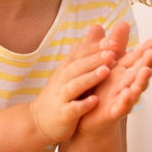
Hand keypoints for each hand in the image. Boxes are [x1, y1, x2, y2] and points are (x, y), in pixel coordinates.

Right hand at [29, 27, 116, 142]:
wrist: (38, 121)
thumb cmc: (58, 95)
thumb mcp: (69, 73)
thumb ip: (84, 53)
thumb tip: (97, 29)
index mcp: (66, 69)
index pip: (80, 54)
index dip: (96, 48)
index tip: (112, 41)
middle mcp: (62, 80)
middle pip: (79, 66)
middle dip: (96, 59)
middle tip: (113, 52)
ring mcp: (62, 97)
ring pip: (76, 85)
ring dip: (91, 78)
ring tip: (106, 71)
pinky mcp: (63, 114)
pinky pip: (73, 108)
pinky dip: (83, 104)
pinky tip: (95, 101)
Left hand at [76, 24, 151, 135]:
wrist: (86, 115)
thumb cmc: (98, 88)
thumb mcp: (102, 63)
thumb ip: (109, 46)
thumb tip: (109, 24)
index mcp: (123, 70)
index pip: (136, 58)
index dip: (145, 50)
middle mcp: (126, 83)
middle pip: (139, 71)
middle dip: (147, 62)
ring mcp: (122, 98)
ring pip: (134, 88)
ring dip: (141, 80)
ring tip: (146, 71)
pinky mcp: (114, 112)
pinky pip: (121, 106)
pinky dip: (126, 100)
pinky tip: (128, 94)